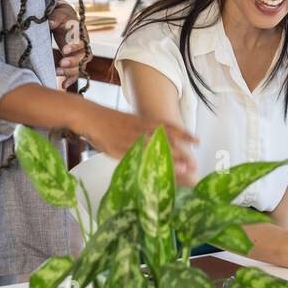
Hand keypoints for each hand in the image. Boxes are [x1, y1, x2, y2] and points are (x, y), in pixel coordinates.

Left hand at [49, 0, 83, 89]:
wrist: (64, 22)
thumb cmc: (62, 18)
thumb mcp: (60, 15)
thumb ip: (56, 18)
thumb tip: (50, 22)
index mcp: (82, 34)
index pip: (82, 42)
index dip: (75, 47)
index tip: (64, 50)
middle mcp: (84, 47)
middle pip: (83, 57)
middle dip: (73, 62)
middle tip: (61, 63)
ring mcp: (80, 56)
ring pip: (80, 67)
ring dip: (70, 72)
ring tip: (57, 73)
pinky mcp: (75, 63)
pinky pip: (75, 74)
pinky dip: (70, 80)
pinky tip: (63, 85)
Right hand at [77, 101, 198, 185]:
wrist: (89, 116)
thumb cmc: (110, 120)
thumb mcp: (131, 120)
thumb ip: (145, 128)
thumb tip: (161, 135)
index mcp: (143, 121)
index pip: (167, 127)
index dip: (183, 134)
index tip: (198, 141)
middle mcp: (139, 129)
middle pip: (163, 141)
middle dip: (179, 152)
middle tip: (193, 162)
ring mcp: (128, 140)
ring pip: (151, 150)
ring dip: (167, 159)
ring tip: (181, 168)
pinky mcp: (117, 150)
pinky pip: (134, 158)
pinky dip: (145, 164)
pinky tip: (153, 171)